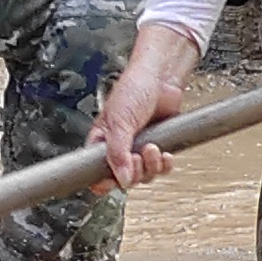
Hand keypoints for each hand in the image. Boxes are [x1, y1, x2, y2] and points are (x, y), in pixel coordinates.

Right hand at [92, 23, 206, 187]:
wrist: (161, 79)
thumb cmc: (133, 89)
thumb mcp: (119, 122)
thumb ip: (117, 153)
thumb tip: (121, 179)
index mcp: (101, 143)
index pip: (96, 173)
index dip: (105, 181)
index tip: (115, 179)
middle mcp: (119, 148)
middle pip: (124, 179)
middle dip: (134, 171)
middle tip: (137, 157)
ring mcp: (139, 149)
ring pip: (144, 176)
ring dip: (151, 166)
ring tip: (152, 147)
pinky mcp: (158, 147)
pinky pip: (161, 168)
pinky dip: (165, 165)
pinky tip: (165, 154)